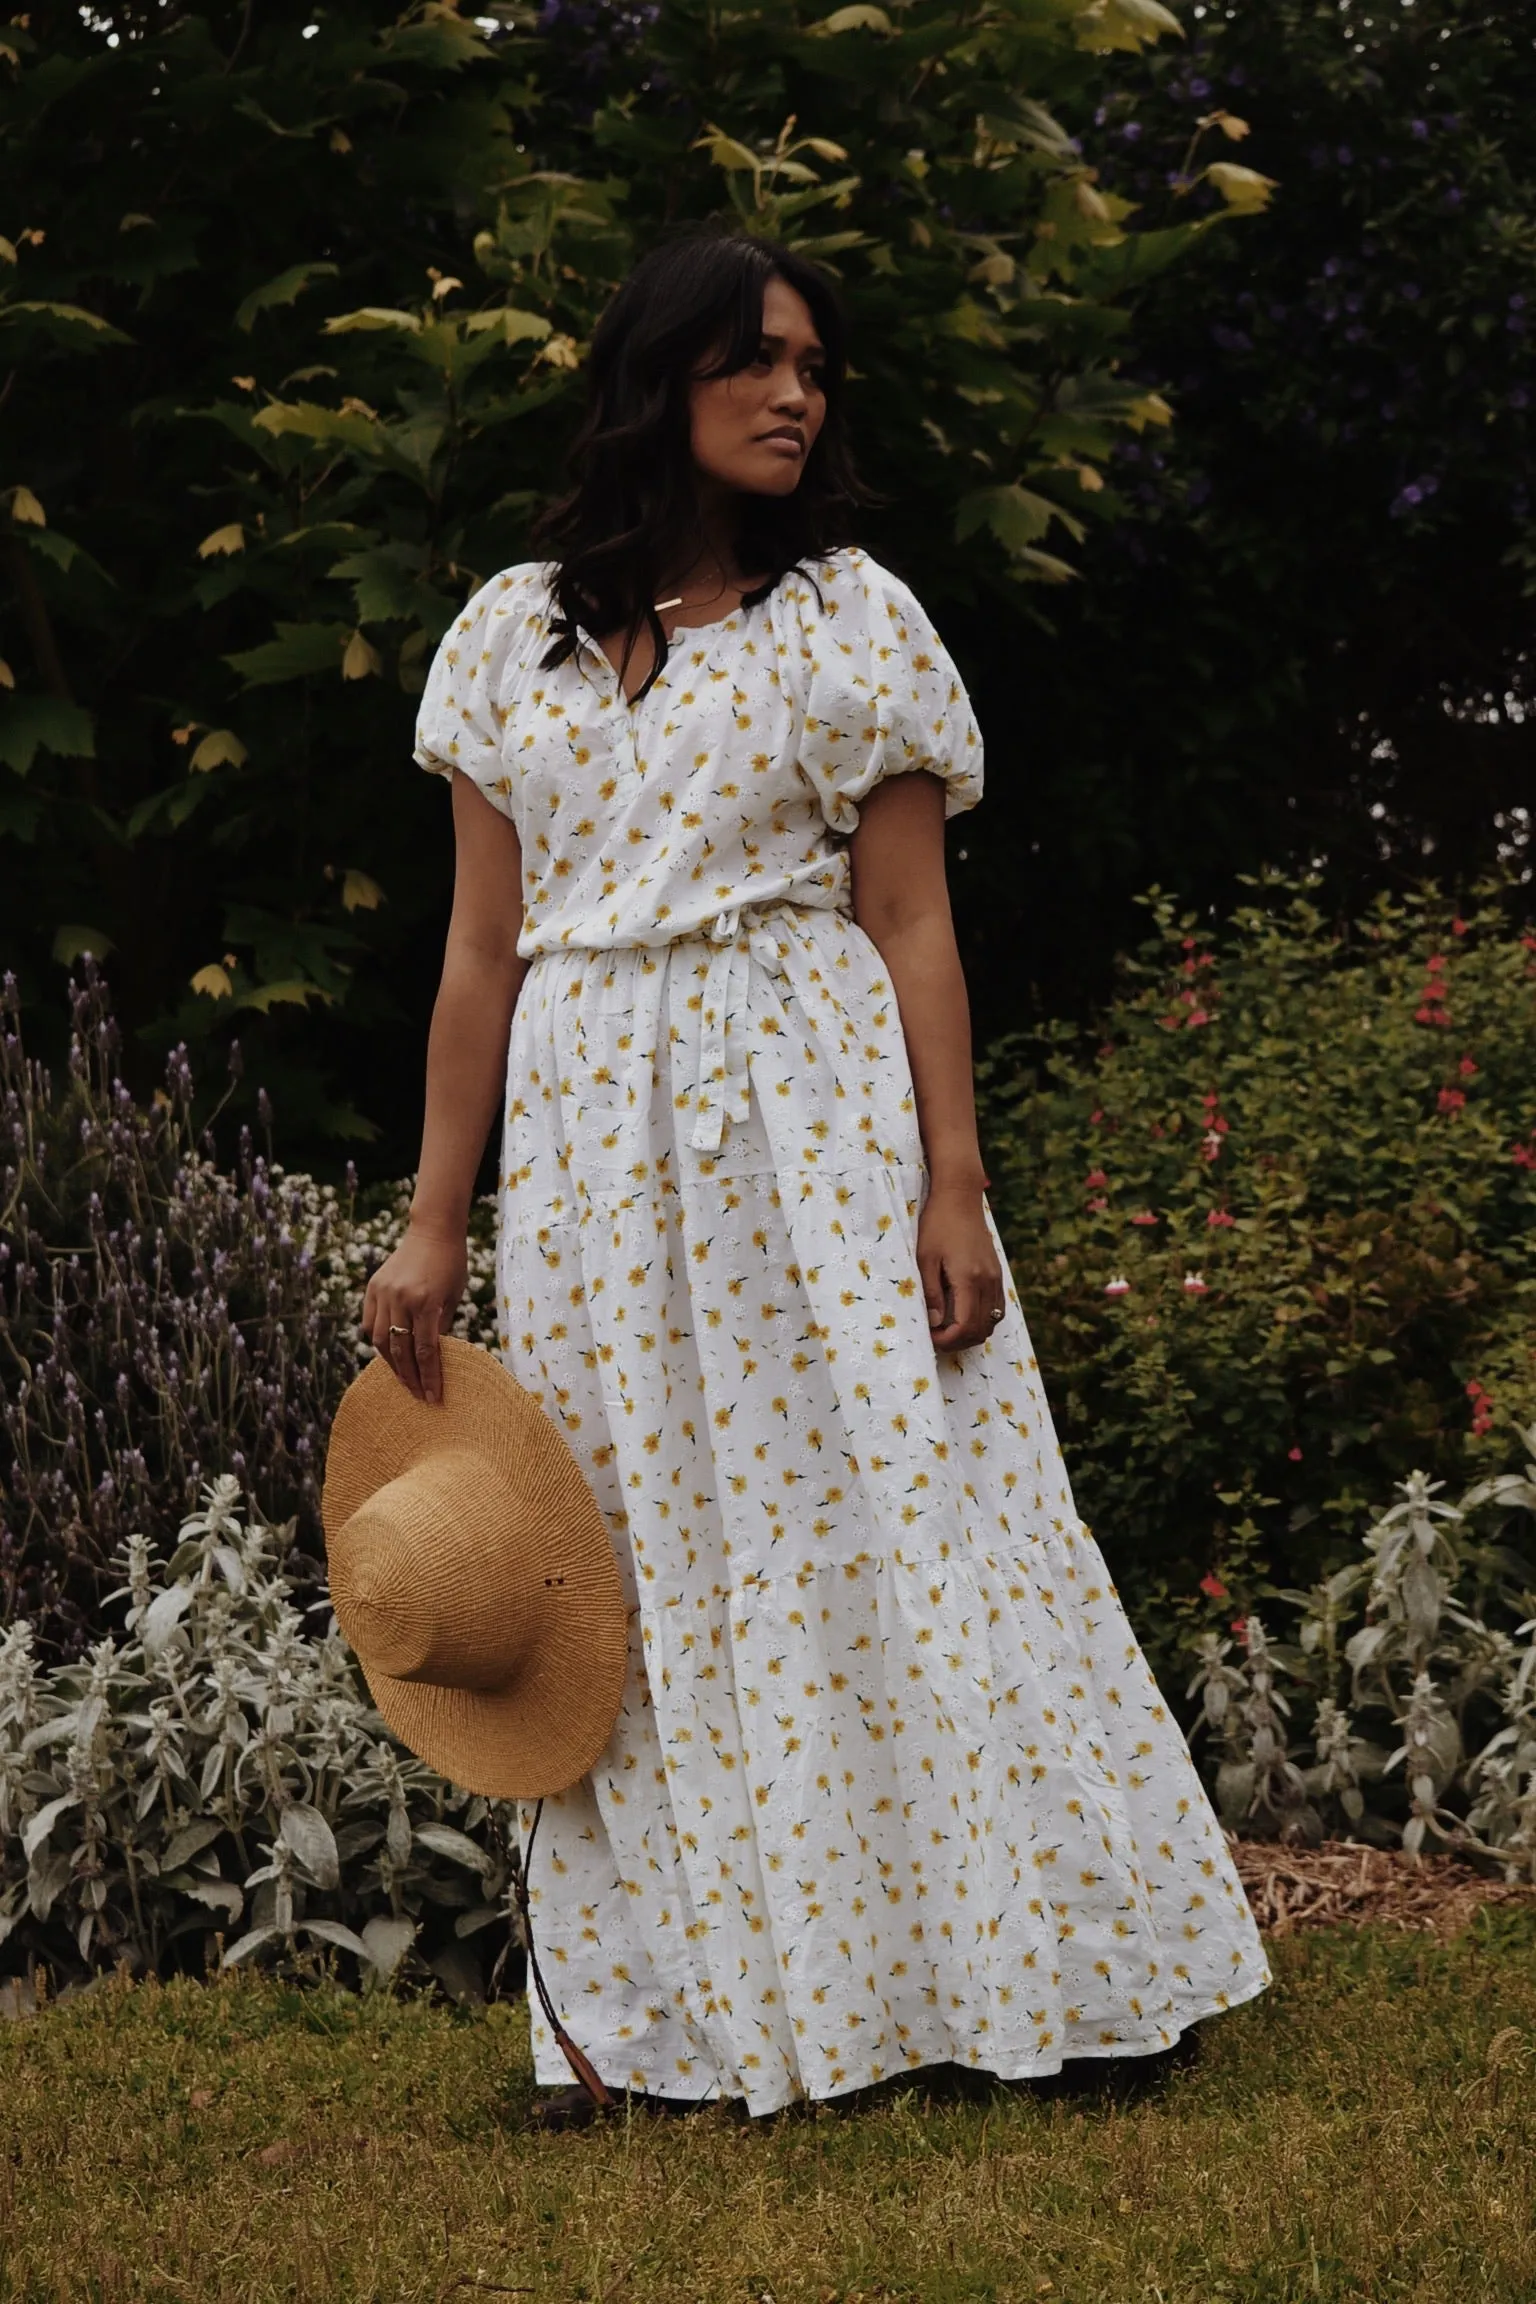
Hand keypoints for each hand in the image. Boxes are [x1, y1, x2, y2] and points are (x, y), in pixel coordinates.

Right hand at [360, 1222, 468, 1403]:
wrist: (433, 1231)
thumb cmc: (452, 1264)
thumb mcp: (453, 1297)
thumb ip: (440, 1327)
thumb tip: (431, 1357)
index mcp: (426, 1302)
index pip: (425, 1351)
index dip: (429, 1377)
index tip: (433, 1397)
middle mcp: (401, 1298)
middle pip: (401, 1350)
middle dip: (410, 1377)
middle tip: (419, 1396)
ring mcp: (383, 1292)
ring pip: (380, 1339)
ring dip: (391, 1363)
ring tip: (404, 1379)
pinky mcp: (373, 1287)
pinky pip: (370, 1322)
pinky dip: (378, 1340)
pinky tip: (389, 1353)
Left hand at [917, 1181, 1005, 1352]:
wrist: (960, 1197)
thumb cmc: (937, 1224)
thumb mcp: (925, 1259)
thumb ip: (931, 1293)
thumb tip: (935, 1323)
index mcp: (969, 1279)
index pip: (966, 1325)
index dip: (948, 1340)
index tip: (930, 1339)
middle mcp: (988, 1281)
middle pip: (981, 1329)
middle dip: (959, 1341)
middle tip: (936, 1338)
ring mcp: (996, 1278)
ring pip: (993, 1321)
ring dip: (971, 1332)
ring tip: (948, 1329)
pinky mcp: (997, 1273)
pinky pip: (997, 1308)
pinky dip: (982, 1319)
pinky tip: (963, 1315)